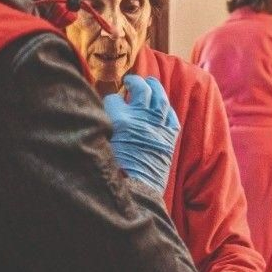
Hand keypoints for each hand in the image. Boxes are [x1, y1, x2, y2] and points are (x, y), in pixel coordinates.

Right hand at [102, 74, 179, 191]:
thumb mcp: (100, 145)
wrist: (136, 191)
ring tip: (150, 82)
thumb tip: (100, 117)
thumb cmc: (114, 171)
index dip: (110, 99)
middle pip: (141, 89)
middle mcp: (142, 119)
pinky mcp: (169, 138)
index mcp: (121, 120)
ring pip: (160, 98)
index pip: (113, 98)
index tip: (109, 101)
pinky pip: (172, 116)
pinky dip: (167, 109)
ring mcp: (158, 127)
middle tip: (129, 80)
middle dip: (134, 81)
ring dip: (155, 88)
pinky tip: (163, 106)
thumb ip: (101, 128)